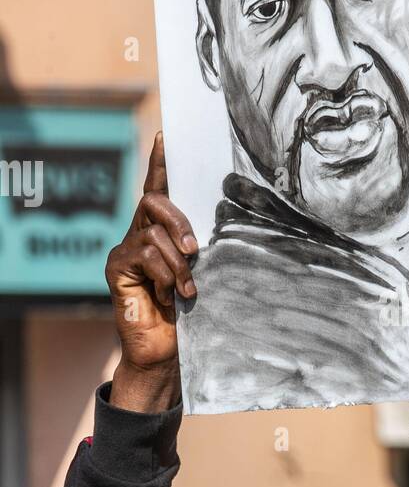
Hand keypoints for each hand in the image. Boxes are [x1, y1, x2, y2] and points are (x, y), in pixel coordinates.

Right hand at [105, 132, 197, 408]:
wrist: (164, 352)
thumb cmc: (187, 315)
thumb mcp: (200, 275)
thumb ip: (199, 251)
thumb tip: (213, 236)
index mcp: (159, 233)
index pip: (158, 191)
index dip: (160, 163)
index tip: (165, 135)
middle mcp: (137, 235)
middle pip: (155, 202)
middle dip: (179, 221)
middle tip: (196, 249)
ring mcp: (124, 251)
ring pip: (155, 234)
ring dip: (178, 263)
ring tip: (186, 290)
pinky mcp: (116, 268)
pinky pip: (145, 254)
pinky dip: (165, 275)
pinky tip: (168, 297)